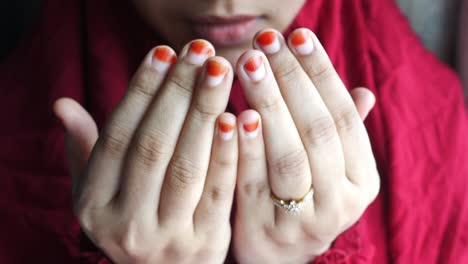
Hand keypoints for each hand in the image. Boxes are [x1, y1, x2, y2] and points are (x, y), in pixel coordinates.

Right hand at [54, 41, 237, 262]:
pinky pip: (218, 191)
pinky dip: (227, 152)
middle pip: (153, 146)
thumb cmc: (133, 219)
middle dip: (178, 93)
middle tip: (200, 53)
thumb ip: (85, 149)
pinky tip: (237, 117)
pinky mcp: (205, 244)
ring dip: (204, 114)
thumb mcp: (98, 192)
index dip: (141, 92)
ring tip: (220, 73)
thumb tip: (63, 105)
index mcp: (92, 204)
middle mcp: (125, 224)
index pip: (116, 137)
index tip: (164, 52)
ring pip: (186, 166)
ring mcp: (166, 237)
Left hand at [232, 28, 379, 262]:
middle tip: (266, 43)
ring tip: (249, 65)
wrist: (281, 257)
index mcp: (362, 180)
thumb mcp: (332, 169)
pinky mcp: (264, 232)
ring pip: (288, 155)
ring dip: (269, 104)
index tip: (298, 36)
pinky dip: (246, 147)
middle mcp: (341, 202)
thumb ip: (343, 133)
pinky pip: (252, 183)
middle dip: (291, 81)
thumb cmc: (305, 198)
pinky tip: (234, 114)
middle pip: (317, 131)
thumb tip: (365, 93)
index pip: (345, 117)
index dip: (321, 73)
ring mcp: (303, 221)